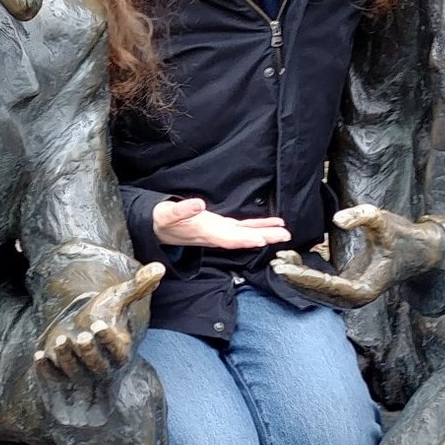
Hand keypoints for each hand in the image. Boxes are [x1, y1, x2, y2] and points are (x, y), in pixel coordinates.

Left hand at [34, 263, 163, 383]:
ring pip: (75, 372)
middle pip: (97, 366)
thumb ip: (137, 286)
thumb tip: (159, 267)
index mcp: (120, 351)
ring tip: (62, 338)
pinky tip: (40, 355)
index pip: (118, 351)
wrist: (78, 327)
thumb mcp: (117, 298)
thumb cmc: (101, 313)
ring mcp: (81, 374)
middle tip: (81, 335)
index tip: (98, 324)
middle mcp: (103, 367)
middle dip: (88, 352)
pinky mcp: (61, 375)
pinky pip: (54, 377)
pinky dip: (46, 369)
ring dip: (67, 358)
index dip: (107, 340)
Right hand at [152, 197, 289, 249]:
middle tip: (284, 237)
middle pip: (243, 238)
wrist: (159, 228)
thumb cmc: (163, 221)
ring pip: (246, 234)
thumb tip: (198, 204)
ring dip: (266, 233)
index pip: (227, 239)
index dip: (245, 240)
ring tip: (285, 232)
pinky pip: (243, 228)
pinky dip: (259, 226)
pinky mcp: (222, 226)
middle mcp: (216, 235)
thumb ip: (182, 209)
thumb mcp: (167, 214)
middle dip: (264, 238)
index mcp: (204, 232)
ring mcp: (220, 232)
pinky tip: (274, 224)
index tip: (261, 240)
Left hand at [271, 203, 444, 308]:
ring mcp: (351, 296)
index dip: (304, 277)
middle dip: (295, 279)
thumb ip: (362, 216)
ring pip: (317, 292)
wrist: (419, 252)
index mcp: (364, 290)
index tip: (284, 267)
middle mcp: (355, 298)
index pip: (327, 286)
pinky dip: (305, 274)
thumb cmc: (402, 237)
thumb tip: (338, 220)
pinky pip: (321, 285)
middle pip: (318, 293)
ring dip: (297, 278)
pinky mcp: (347, 288)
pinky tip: (291, 260)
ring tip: (278, 260)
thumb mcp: (384, 220)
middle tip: (275, 262)